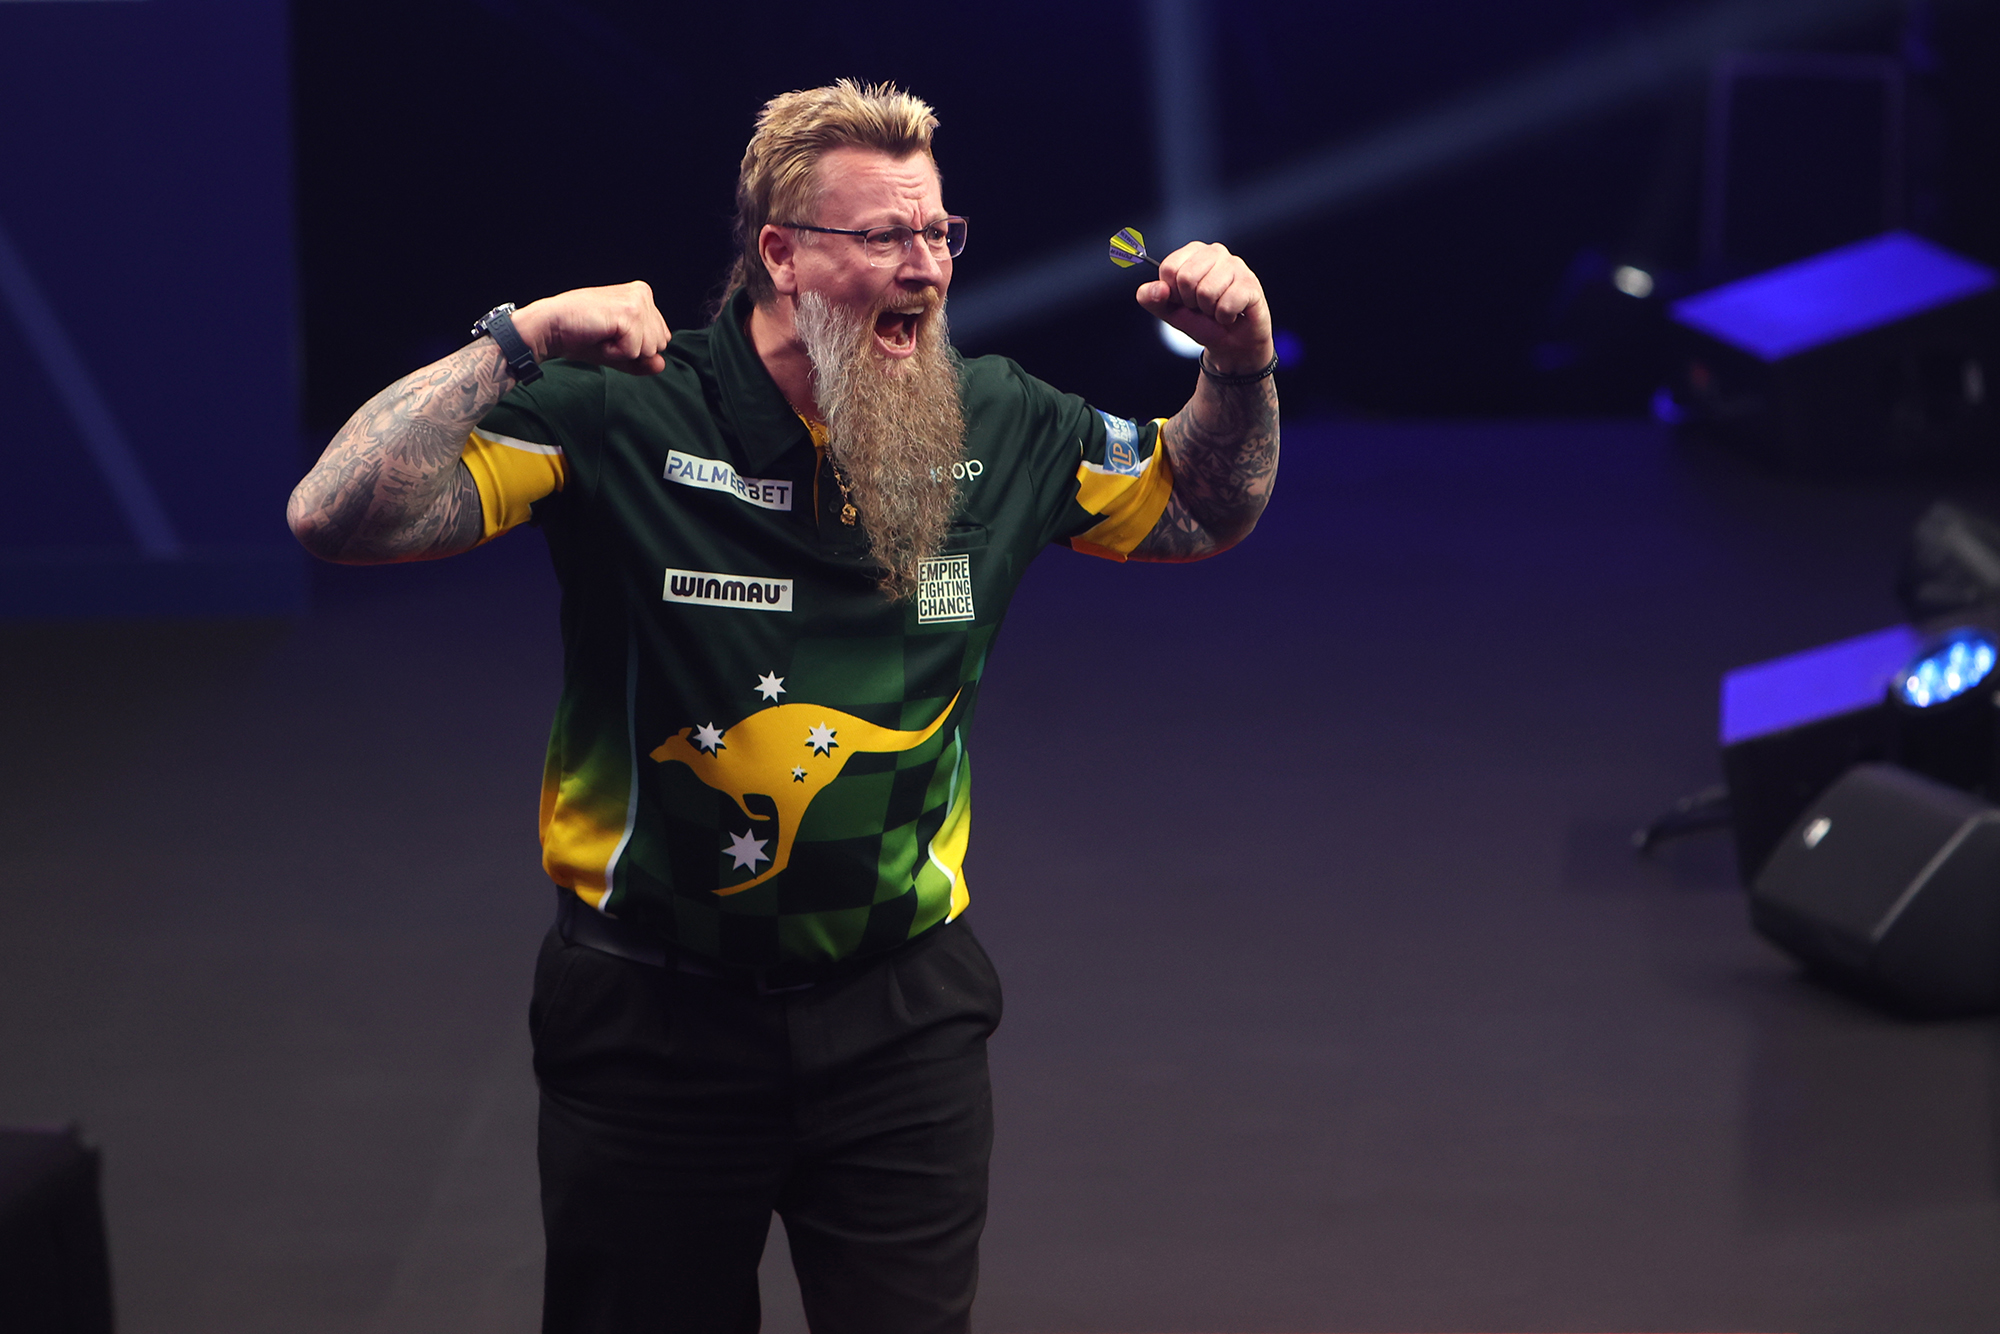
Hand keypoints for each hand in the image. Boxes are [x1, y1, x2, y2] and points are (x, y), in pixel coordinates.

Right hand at [513, 281, 671, 374]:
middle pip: (659, 345)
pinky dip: (614, 353)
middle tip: (604, 335)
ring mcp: (637, 302)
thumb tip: (662, 364)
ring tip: (602, 335)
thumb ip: (641, 359)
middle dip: (631, 350)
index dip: (634, 347)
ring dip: (623, 352)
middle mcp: (643, 294)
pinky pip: (634, 352)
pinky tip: (598, 336)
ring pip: (650, 350)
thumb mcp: (617, 350)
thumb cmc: (579, 335)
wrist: (550, 327)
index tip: (610, 335)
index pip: (661, 339)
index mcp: (642, 296)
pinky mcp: (629, 313)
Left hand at [1134, 242, 1273, 375]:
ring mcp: (1235, 265)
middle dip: (1191, 302)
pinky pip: (1226, 305)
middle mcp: (1214, 252)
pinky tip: (1231, 314)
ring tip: (1217, 309)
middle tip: (1203, 306)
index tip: (1185, 299)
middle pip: (1186, 279)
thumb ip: (1152, 298)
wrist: (1231, 343)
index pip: (1169, 269)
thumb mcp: (1169, 311)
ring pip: (1206, 292)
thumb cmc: (1202, 321)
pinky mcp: (1250, 283)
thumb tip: (1157, 288)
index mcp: (1192, 252)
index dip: (1173, 293)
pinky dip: (1225, 317)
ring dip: (1209, 310)